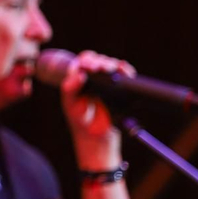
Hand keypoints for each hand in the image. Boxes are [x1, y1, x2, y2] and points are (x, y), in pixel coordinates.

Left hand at [58, 49, 134, 169]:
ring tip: (115, 70)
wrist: (97, 138)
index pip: (83, 61)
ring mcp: (107, 82)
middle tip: (104, 69)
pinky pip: (124, 75)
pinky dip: (126, 70)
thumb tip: (79, 74)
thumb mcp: (71, 105)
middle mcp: (92, 78)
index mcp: (78, 79)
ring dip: (114, 65)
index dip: (87, 61)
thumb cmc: (81, 121)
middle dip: (102, 62)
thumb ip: (70, 89)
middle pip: (99, 60)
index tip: (92, 67)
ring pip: (112, 65)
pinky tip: (126, 71)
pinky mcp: (120, 88)